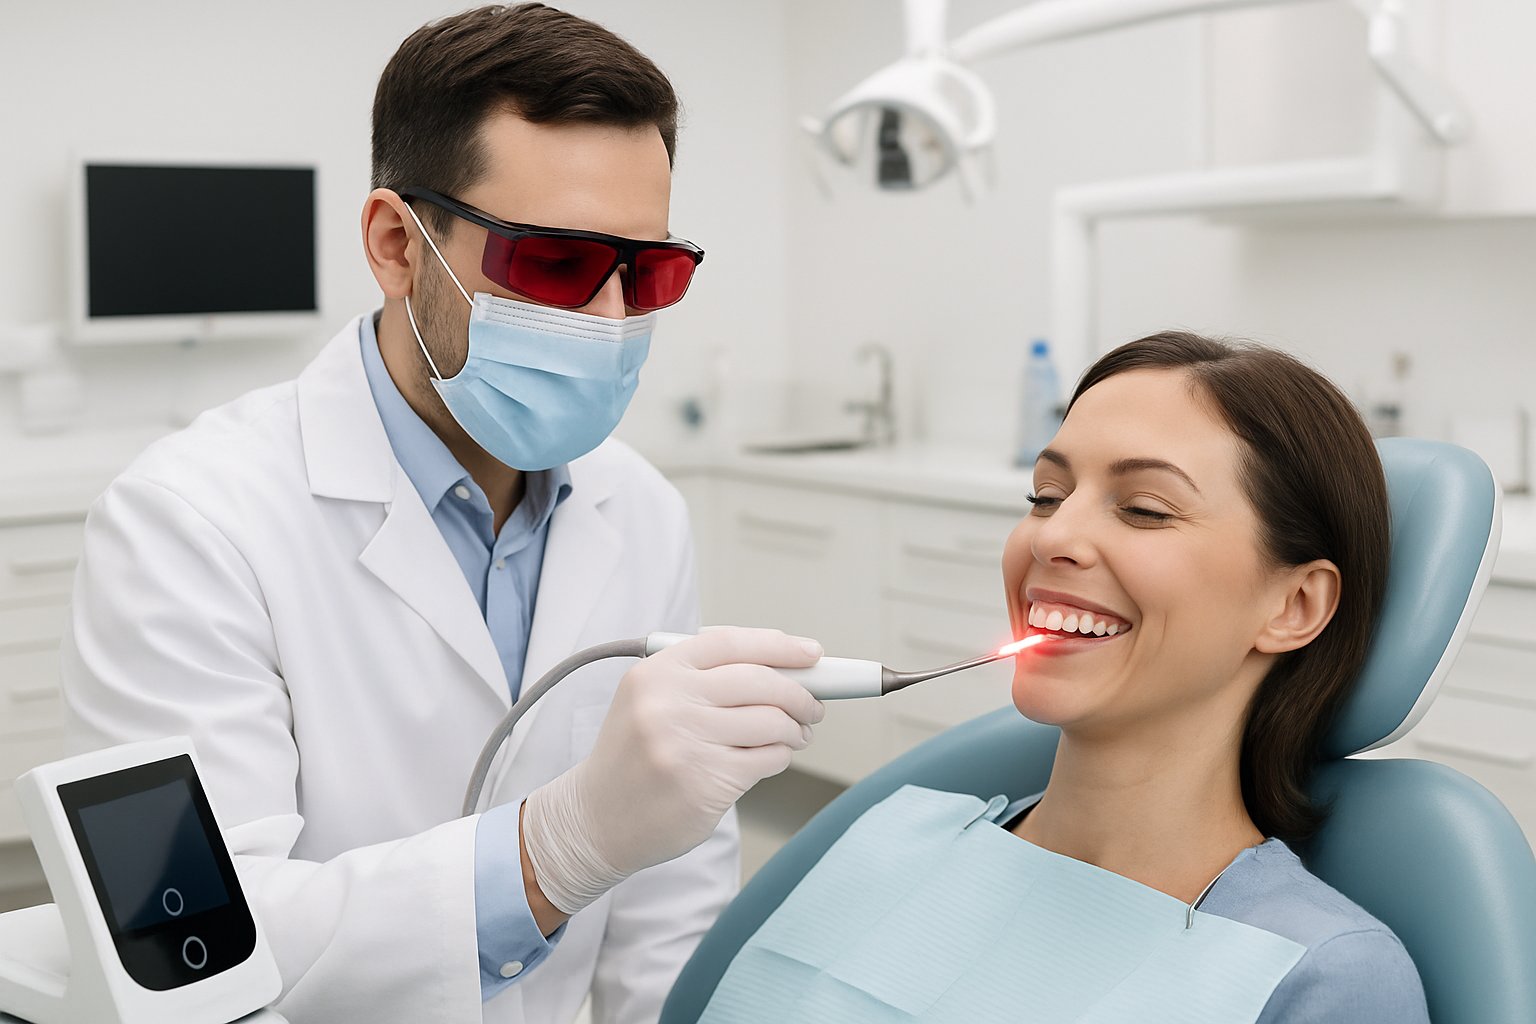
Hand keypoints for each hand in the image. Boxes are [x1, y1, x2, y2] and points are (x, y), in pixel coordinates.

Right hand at [521, 628, 825, 913]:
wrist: (595, 818)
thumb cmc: (634, 755)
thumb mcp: (651, 700)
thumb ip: (705, 679)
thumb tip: (784, 668)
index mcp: (656, 673)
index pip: (730, 643)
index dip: (779, 645)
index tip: (811, 653)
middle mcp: (668, 703)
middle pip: (760, 681)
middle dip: (800, 693)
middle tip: (812, 704)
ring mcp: (686, 744)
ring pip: (771, 721)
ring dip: (795, 728)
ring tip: (795, 734)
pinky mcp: (705, 783)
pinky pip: (767, 758)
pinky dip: (780, 756)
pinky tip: (773, 757)